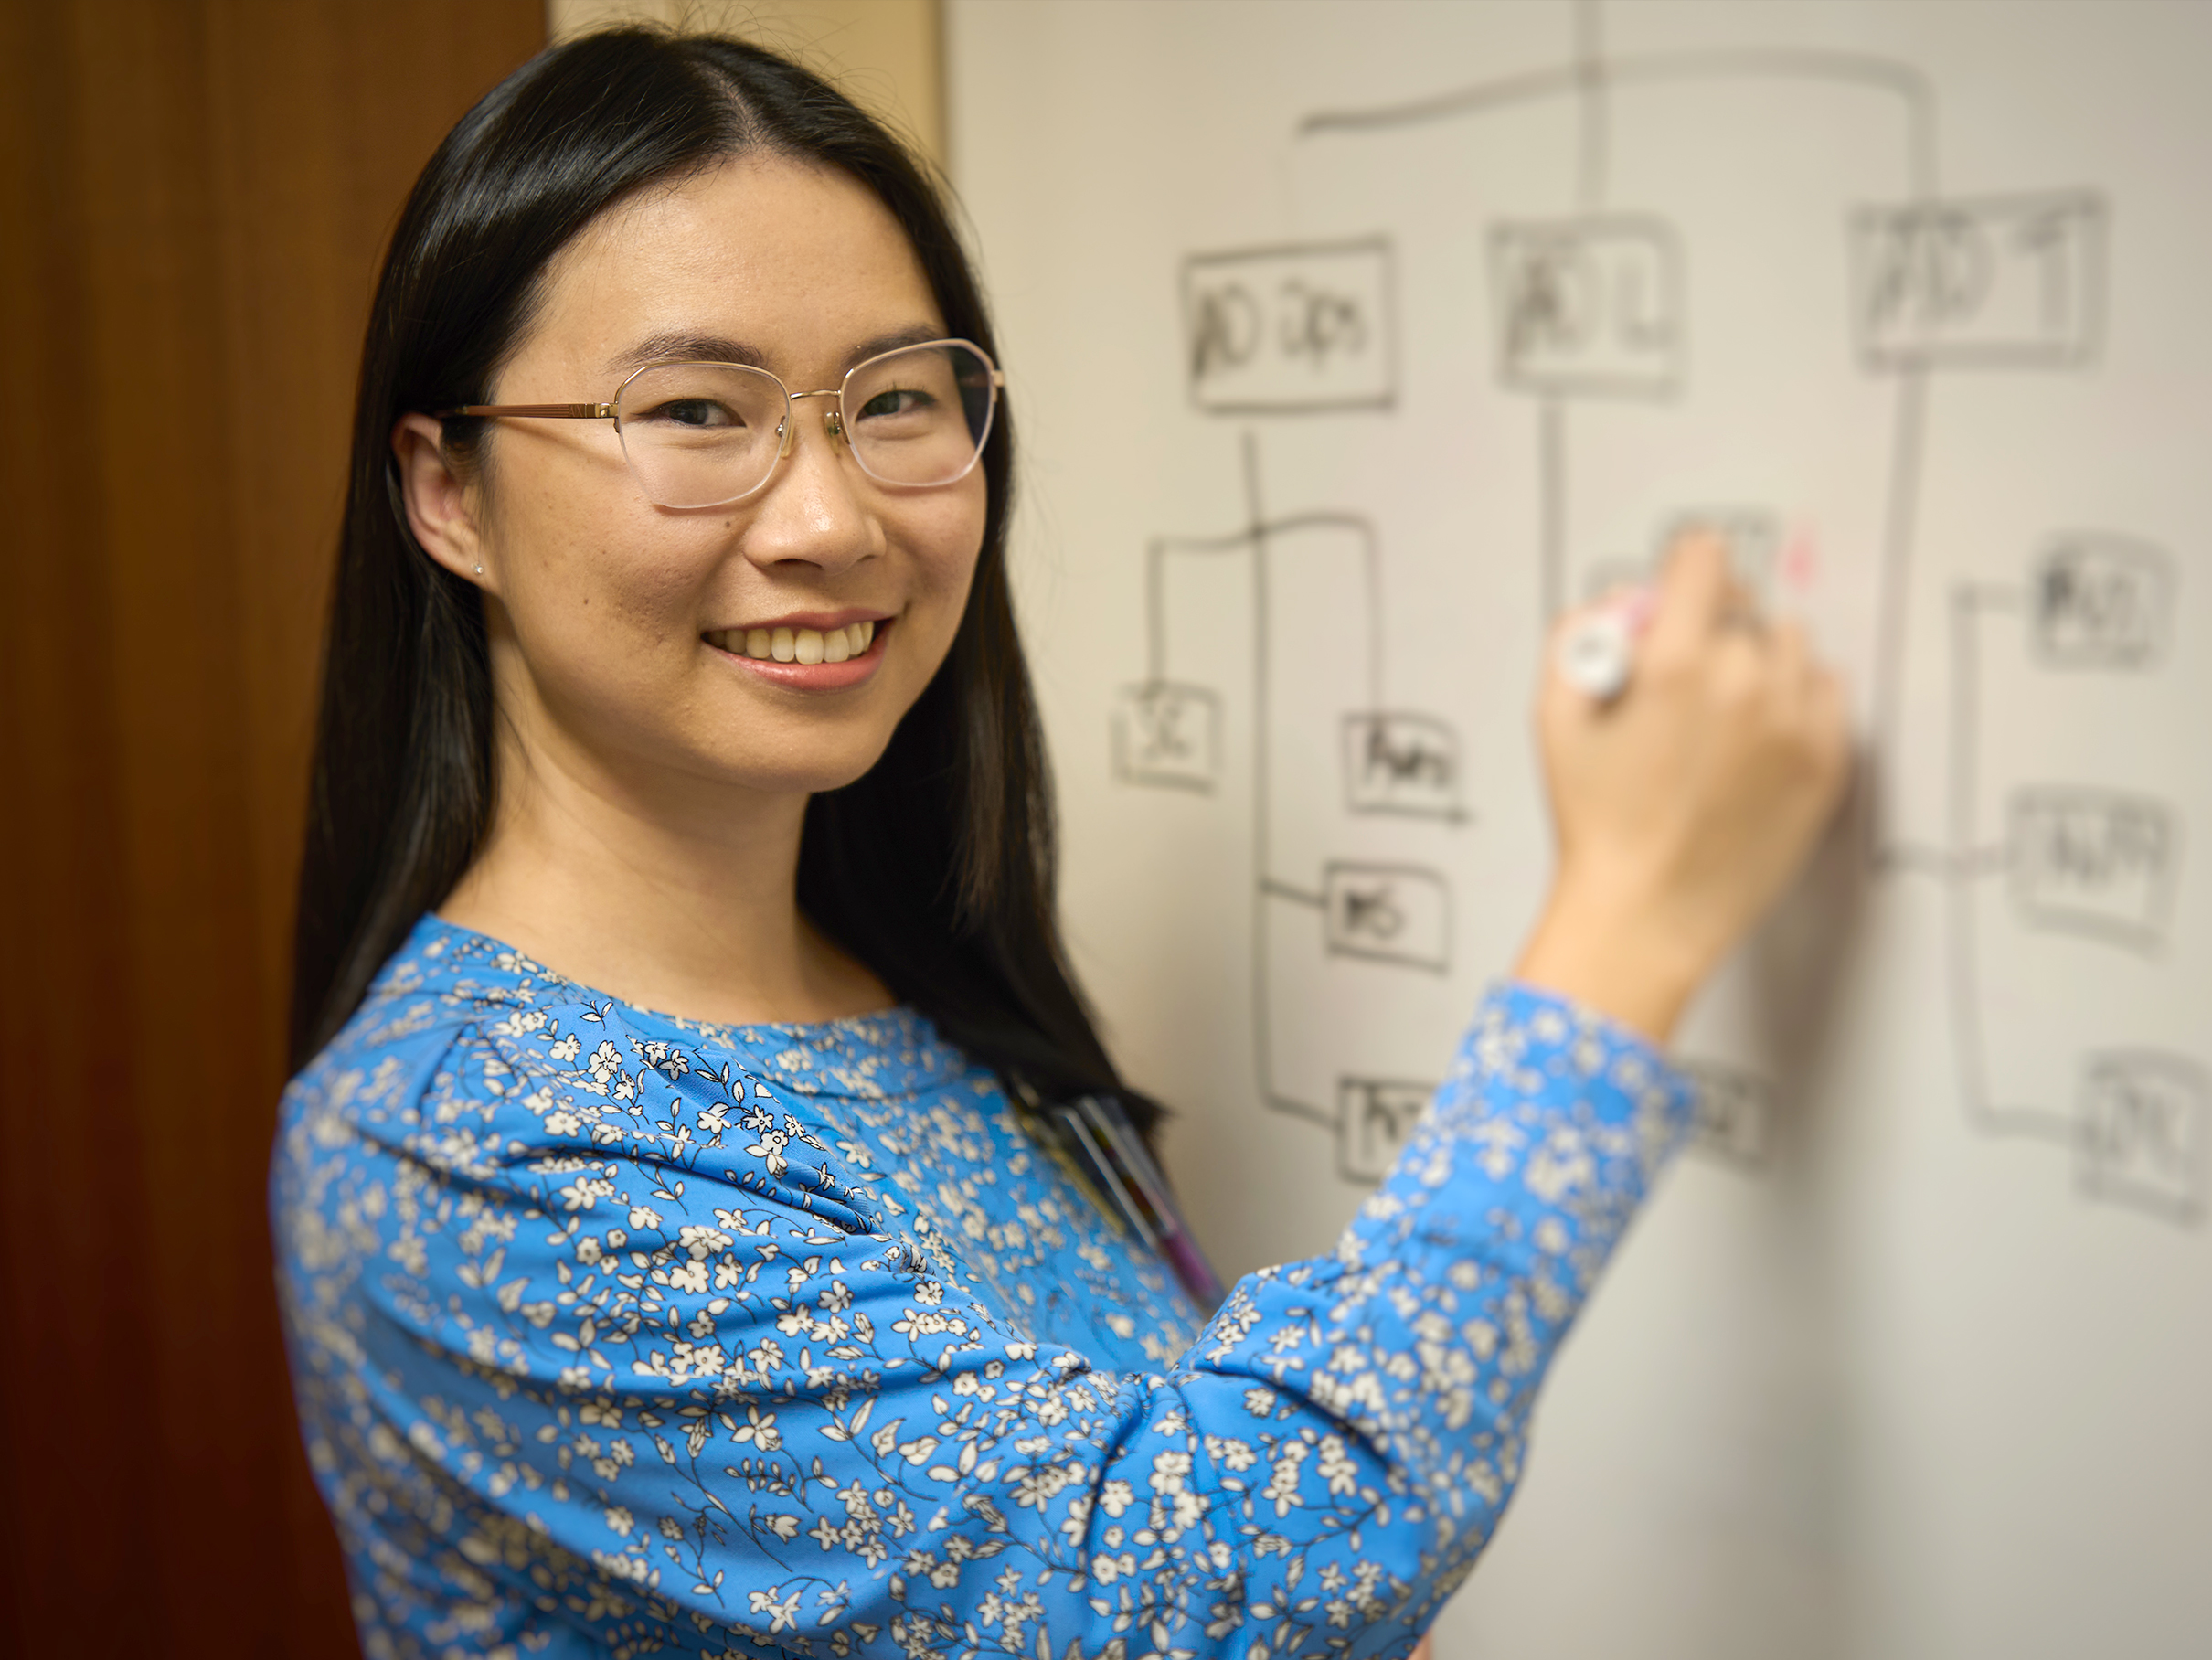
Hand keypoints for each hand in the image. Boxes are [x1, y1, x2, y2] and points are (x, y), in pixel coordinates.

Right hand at [1514, 530, 1852, 1041]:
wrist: (1646, 915)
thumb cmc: (1598, 825)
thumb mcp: (1554, 717)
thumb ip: (1581, 634)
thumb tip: (1626, 601)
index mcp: (1675, 663)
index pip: (1703, 559)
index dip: (1683, 575)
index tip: (1679, 596)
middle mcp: (1744, 682)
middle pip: (1744, 607)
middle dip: (1712, 632)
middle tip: (1682, 685)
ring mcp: (1794, 723)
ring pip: (1791, 645)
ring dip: (1759, 664)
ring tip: (1722, 717)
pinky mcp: (1826, 762)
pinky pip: (1830, 693)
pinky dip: (1798, 704)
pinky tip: (1756, 742)